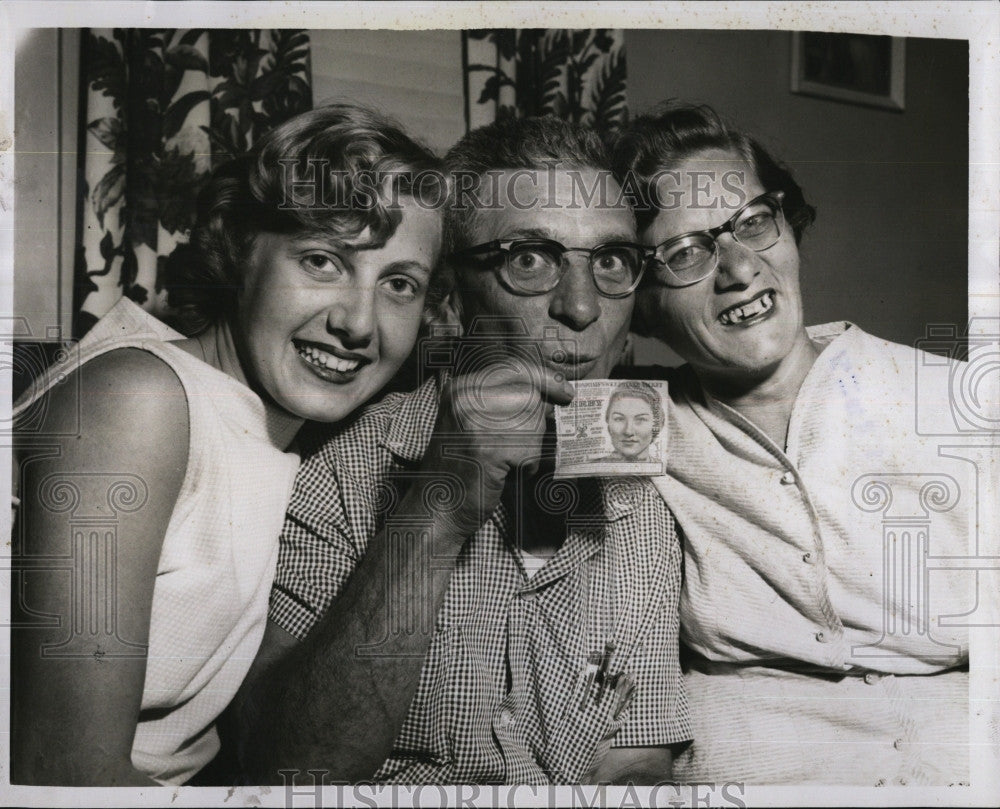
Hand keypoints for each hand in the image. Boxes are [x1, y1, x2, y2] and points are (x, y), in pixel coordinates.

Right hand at [418, 361, 574, 536]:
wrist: (437, 508)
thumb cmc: (462, 469)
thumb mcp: (473, 424)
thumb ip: (503, 403)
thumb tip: (551, 395)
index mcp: (461, 389)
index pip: (514, 369)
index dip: (545, 378)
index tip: (565, 391)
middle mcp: (464, 399)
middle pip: (529, 395)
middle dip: (537, 422)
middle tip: (525, 444)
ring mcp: (474, 421)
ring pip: (534, 422)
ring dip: (531, 448)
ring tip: (507, 462)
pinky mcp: (487, 448)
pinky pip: (531, 450)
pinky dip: (527, 466)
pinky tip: (507, 474)